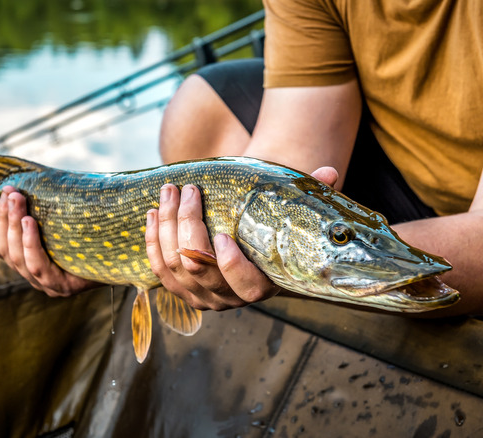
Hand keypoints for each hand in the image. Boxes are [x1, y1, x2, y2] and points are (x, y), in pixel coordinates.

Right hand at [0, 186, 96, 296]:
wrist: (127, 257)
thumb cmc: (93, 233)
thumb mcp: (64, 219)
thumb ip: (45, 207)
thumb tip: (27, 177)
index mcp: (26, 259)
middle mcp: (32, 274)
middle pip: (4, 248)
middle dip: (3, 218)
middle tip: (10, 193)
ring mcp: (46, 284)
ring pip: (17, 257)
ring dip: (13, 226)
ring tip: (18, 201)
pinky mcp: (62, 288)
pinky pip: (38, 266)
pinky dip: (30, 244)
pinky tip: (30, 223)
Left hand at [144, 167, 337, 310]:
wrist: (245, 250)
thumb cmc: (270, 232)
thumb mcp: (289, 217)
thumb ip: (309, 196)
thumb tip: (330, 174)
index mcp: (261, 286)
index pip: (245, 286)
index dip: (231, 265)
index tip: (224, 235)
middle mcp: (227, 298)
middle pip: (198, 267)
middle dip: (186, 225)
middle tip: (187, 190)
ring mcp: (200, 296)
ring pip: (174, 265)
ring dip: (165, 226)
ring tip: (169, 193)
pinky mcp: (179, 289)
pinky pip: (158, 269)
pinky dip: (152, 240)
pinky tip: (153, 214)